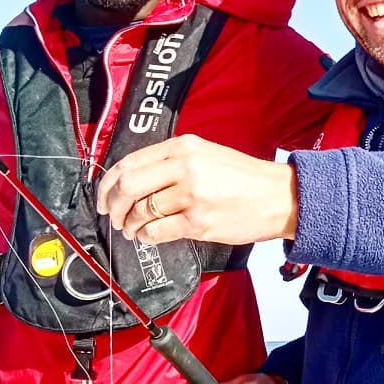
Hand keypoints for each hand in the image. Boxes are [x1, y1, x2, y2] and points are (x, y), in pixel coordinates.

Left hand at [95, 134, 298, 245]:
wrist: (279, 196)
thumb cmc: (244, 178)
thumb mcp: (207, 154)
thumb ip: (172, 162)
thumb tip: (133, 181)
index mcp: (183, 147)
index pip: (129, 163)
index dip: (108, 184)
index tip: (103, 197)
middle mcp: (184, 167)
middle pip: (128, 186)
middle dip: (112, 206)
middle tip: (112, 216)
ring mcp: (191, 196)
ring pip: (140, 212)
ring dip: (129, 225)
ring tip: (132, 229)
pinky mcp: (198, 222)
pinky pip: (156, 231)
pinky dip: (145, 236)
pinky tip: (149, 236)